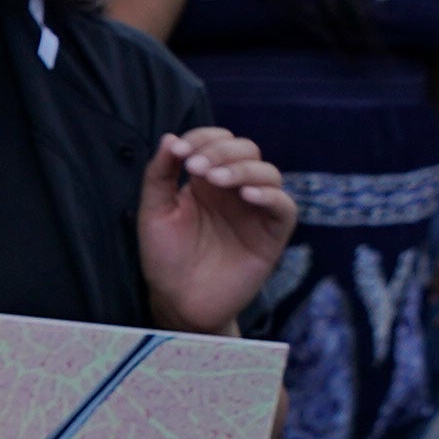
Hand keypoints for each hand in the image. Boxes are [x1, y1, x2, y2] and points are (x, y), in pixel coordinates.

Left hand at [134, 127, 295, 331]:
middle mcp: (234, 190)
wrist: (179, 302)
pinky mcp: (272, 234)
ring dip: (242, 169)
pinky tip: (246, 195)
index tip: (181, 151)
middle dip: (221, 151)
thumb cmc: (165, 257)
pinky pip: (284, 206)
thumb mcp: (154, 211)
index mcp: (206, 180)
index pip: (217, 141)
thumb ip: (160, 174)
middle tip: (197, 168)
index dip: (203, 138)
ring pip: (268, 172)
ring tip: (217, 180)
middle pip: (246, 150)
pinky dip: (270, 195)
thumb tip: (170, 137)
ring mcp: (255, 210)